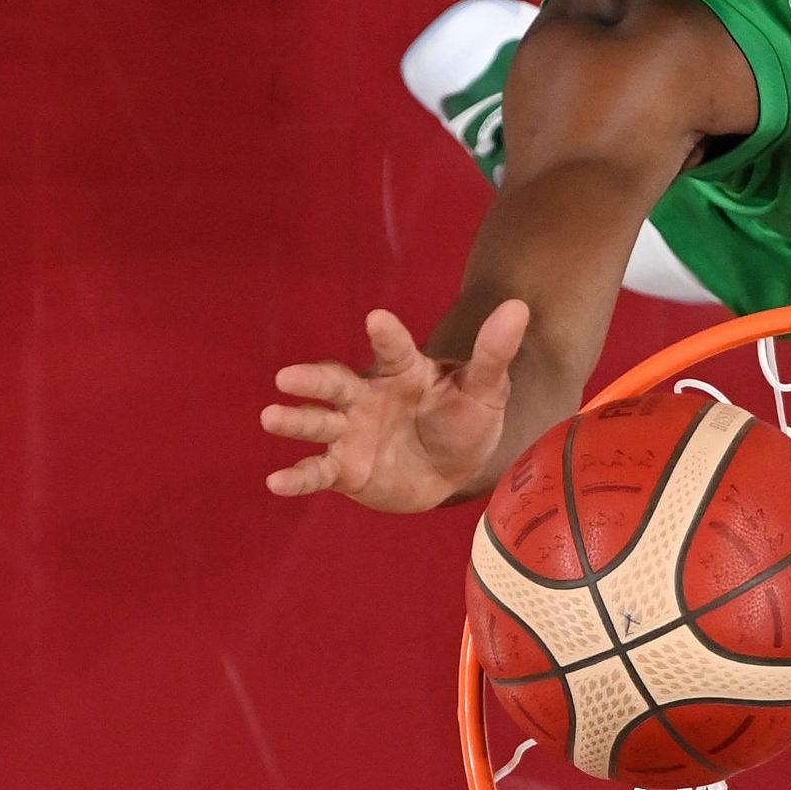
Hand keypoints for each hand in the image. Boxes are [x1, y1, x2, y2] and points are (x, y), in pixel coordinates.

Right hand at [260, 299, 529, 511]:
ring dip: (295, 421)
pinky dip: (297, 477)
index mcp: (403, 371)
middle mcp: (368, 396)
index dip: (387, 336)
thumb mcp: (486, 390)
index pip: (395, 349)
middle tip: (286, 377)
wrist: (452, 470)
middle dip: (312, 381)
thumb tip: (520, 307)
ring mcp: (352, 432)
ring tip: (270, 417)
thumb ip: (495, 353)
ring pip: (319, 424)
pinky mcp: (344, 469)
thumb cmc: (465, 419)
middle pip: (336, 384)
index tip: (377, 318)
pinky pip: (317, 472)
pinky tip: (275, 482)